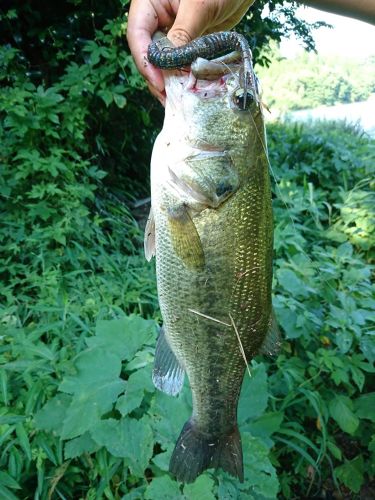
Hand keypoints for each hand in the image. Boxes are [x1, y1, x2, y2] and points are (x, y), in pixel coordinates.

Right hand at [126, 0, 254, 104]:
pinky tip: (189, 89)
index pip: (137, 33)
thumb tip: (169, 63)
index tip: (159, 82)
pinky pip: (180, 62)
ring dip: (169, 80)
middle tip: (169, 98)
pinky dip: (183, 76)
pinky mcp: (187, 41)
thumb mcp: (200, 6)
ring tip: (178, 100)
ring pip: (163, 60)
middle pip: (147, 52)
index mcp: (150, 1)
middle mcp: (157, 17)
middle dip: (157, 76)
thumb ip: (183, 33)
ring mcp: (172, 30)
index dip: (145, 61)